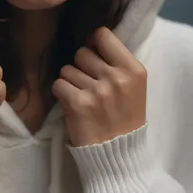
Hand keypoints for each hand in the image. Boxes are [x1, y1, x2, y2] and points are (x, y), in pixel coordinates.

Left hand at [52, 27, 146, 146]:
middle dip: (81, 66)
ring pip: (67, 69)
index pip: (103, 35)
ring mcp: (97, 91)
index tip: (94, 56)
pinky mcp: (78, 104)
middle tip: (90, 85)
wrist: (119, 157)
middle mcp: (116, 77)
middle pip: (82, 52)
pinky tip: (74, 106)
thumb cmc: (125, 118)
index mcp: (134, 70)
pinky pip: (58, 85)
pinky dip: (62, 95)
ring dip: (70, 82)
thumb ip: (117, 63)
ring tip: (84, 98)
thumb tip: (92, 38)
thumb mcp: (134, 87)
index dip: (94, 43)